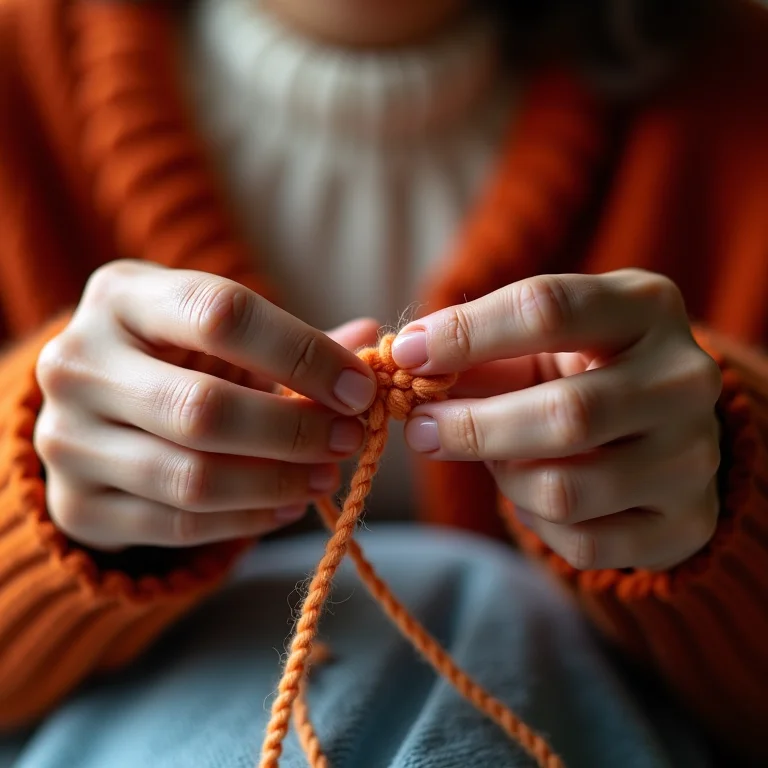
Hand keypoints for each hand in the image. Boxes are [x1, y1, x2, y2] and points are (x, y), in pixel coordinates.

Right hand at [34, 260, 379, 549]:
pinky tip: (285, 506)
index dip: (302, 353)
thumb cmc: (177, 360)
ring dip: (277, 482)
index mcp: (122, 296)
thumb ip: (295, 339)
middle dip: (295, 430)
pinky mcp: (74, 504)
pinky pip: (177, 525)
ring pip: (191, 477)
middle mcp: (77, 362)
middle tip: (349, 439)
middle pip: (203, 407)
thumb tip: (373, 338)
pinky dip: (246, 521)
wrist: (96, 414)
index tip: (359, 388)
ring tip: (325, 475)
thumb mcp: (221, 333)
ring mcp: (66, 438)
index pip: (221, 314)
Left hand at [393, 270, 722, 570]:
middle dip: (473, 426)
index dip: (465, 333)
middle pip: (566, 414)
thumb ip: (479, 354)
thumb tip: (408, 361)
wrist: (661, 430)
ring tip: (494, 457)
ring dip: (507, 478)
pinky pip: (584, 544)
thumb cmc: (581, 373)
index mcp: (645, 308)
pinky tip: (532, 494)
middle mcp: (685, 378)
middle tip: (420, 429)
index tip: (407, 354)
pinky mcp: (687, 523)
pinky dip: (535, 522)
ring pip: (567, 490)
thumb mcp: (538, 346)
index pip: (547, 309)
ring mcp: (694, 457)